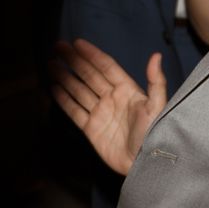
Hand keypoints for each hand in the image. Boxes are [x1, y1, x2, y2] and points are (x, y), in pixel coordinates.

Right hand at [49, 40, 166, 176]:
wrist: (144, 164)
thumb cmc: (154, 135)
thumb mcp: (157, 108)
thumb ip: (156, 82)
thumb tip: (156, 56)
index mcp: (127, 90)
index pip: (106, 67)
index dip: (92, 55)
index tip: (77, 43)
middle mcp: (112, 98)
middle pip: (89, 75)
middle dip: (74, 61)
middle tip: (58, 46)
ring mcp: (100, 113)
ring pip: (79, 90)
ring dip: (65, 77)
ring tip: (51, 64)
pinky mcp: (91, 129)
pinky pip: (74, 110)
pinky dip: (63, 99)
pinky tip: (53, 87)